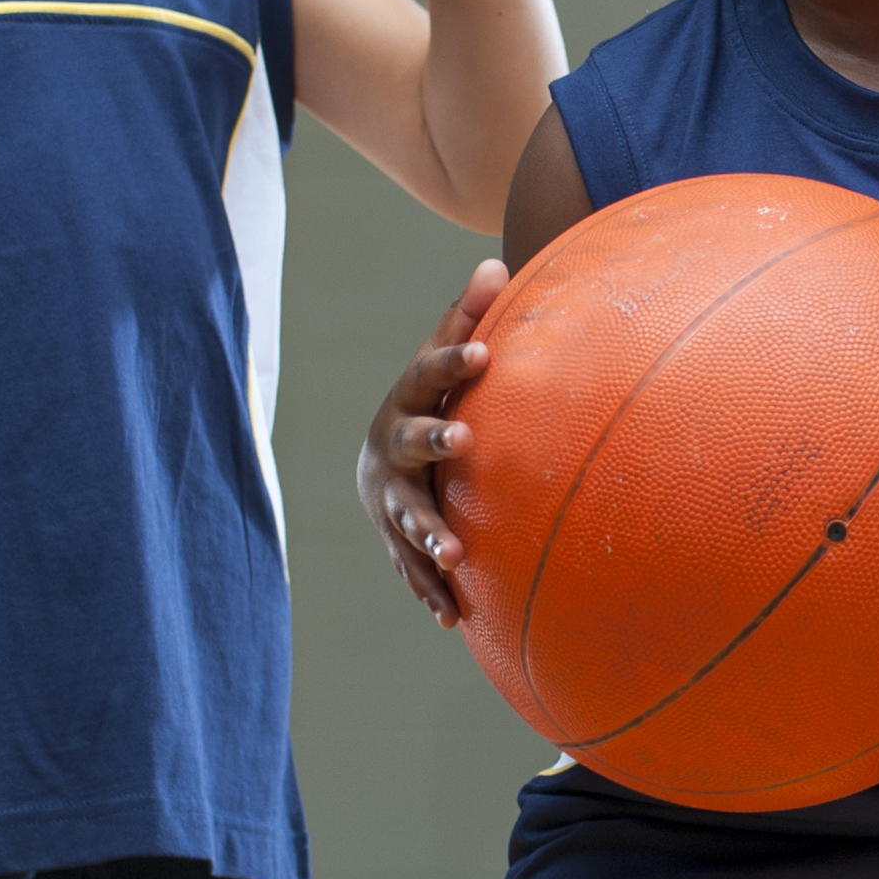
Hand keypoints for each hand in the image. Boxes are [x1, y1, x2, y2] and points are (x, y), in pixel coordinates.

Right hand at [359, 257, 505, 626]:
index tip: (487, 353)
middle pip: (413, 444)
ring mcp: (392, 497)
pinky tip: (454, 615)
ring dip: (430, 535)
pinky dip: (430, 590)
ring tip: (456, 556)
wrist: (380, 461)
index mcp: (410, 400)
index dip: (456, 361)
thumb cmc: (428, 401)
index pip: (432, 373)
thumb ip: (468, 318)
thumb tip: (497, 262)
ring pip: (407, 516)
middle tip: (463, 441)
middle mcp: (394, 449)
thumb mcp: (442, 359)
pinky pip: (411, 568)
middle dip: (435, 443)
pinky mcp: (398, 540)